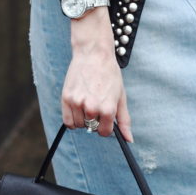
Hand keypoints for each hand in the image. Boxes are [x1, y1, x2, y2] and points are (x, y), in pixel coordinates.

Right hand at [61, 8, 132, 140]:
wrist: (93, 54)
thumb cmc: (109, 75)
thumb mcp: (121, 97)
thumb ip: (124, 120)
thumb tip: (129, 140)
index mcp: (108, 108)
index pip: (104, 132)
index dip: (105, 126)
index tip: (105, 119)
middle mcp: (92, 108)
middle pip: (91, 128)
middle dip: (94, 121)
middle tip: (96, 105)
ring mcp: (78, 103)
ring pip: (79, 125)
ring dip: (83, 119)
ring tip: (87, 104)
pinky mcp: (66, 98)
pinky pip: (67, 121)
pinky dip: (72, 119)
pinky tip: (78, 109)